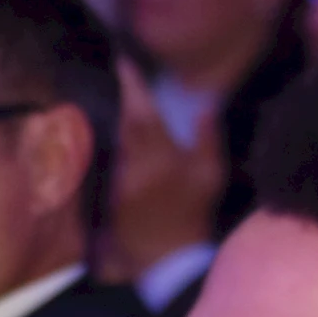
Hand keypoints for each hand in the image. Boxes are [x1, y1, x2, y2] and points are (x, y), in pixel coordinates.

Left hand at [106, 63, 222, 284]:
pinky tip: (109, 131)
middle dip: (120, 95)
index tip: (122, 60)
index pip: (141, 109)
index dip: (131, 83)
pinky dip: (108, 141)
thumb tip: (205, 105)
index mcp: (159, 152)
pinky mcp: (107, 190)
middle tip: (117, 71)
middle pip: (122, 119)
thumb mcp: (210, 173)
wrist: (166, 256)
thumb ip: (207, 137)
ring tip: (114, 96)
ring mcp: (116, 177)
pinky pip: (107, 157)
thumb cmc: (193, 212)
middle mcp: (132, 161)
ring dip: (113, 116)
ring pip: (112, 137)